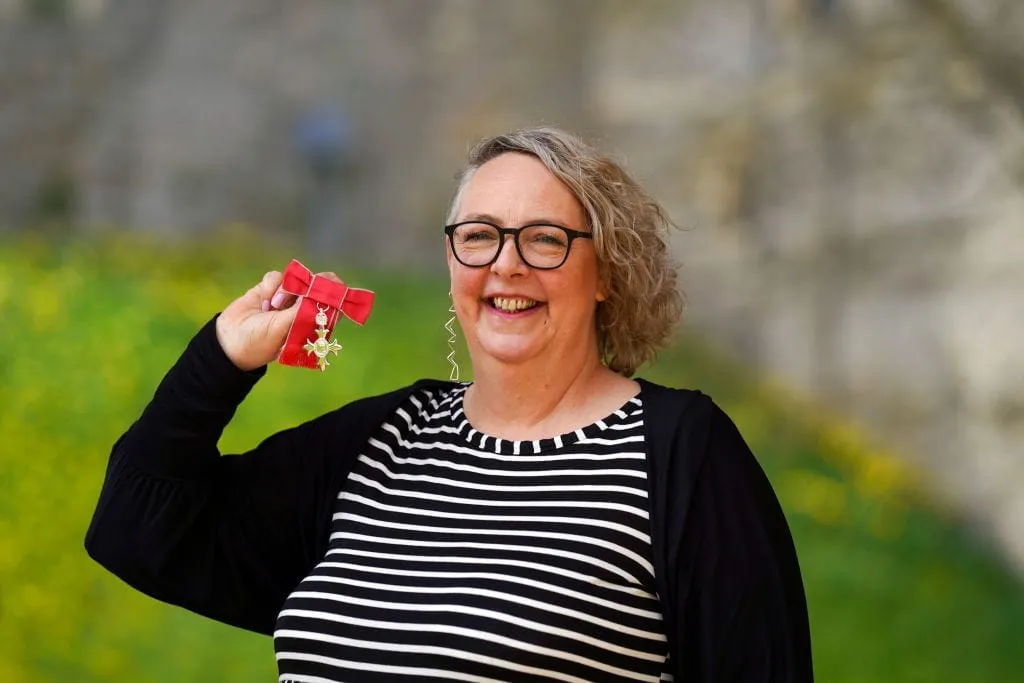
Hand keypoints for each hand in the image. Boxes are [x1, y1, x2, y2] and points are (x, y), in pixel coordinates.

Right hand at [214, 269, 343, 370]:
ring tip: (273, 307)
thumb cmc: (262, 342)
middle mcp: (303, 308)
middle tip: (306, 288)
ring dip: (286, 290)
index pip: (334, 304)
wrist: (230, 340)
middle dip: (312, 285)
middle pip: (319, 285)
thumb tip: (322, 294)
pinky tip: (263, 303)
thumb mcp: (286, 329)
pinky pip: (276, 277)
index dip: (335, 294)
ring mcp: (287, 297)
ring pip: (296, 279)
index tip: (329, 291)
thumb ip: (304, 310)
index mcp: (313, 323)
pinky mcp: (270, 288)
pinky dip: (270, 287)